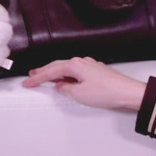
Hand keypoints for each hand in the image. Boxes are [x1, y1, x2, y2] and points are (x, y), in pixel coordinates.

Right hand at [21, 56, 147, 110]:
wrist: (129, 92)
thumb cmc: (107, 92)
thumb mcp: (79, 94)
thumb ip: (66, 89)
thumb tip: (61, 86)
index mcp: (74, 65)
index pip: (50, 71)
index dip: (37, 78)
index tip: (27, 82)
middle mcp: (82, 62)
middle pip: (57, 66)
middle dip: (44, 72)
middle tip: (32, 76)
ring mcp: (90, 66)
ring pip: (68, 68)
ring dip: (56, 73)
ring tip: (45, 77)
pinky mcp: (97, 72)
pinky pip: (77, 72)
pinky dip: (68, 75)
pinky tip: (66, 80)